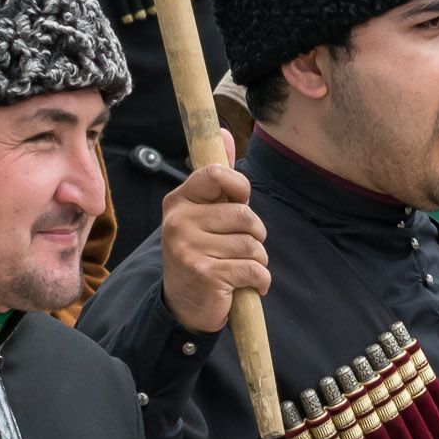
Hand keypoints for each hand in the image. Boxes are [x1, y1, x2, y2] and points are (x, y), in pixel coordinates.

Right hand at [156, 161, 268, 334]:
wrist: (183, 307)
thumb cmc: (200, 254)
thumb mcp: (203, 214)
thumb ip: (216, 178)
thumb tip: (224, 131)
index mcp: (178, 201)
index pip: (216, 174)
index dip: (239, 187)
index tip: (238, 204)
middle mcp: (178, 222)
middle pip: (244, 215)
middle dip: (255, 235)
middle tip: (241, 250)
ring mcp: (189, 248)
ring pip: (252, 244)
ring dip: (258, 260)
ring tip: (242, 269)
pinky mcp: (205, 274)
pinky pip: (254, 268)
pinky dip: (260, 280)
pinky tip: (249, 286)